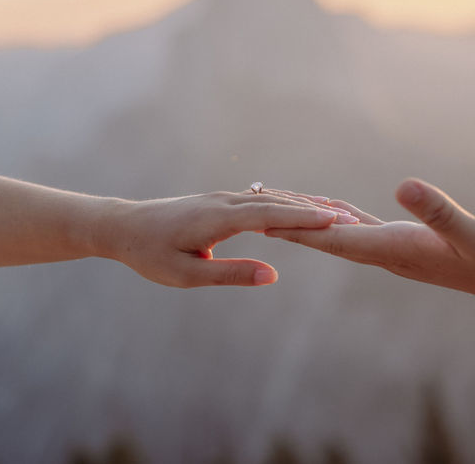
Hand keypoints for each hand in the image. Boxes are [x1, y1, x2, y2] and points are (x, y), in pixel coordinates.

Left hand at [93, 188, 355, 287]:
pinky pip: (259, 201)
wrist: (123, 227)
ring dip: (303, 205)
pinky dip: (285, 204)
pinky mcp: (219, 202)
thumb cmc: (152, 255)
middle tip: (351, 216)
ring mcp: (222, 199)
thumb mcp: (188, 274)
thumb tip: (273, 275)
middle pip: (278, 203)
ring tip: (335, 214)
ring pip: (270, 199)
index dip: (305, 218)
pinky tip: (300, 209)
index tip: (336, 221)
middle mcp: (224, 202)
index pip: (271, 215)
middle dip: (314, 210)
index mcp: (218, 219)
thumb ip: (231, 274)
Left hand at [267, 178, 474, 331]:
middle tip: (251, 206)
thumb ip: (440, 212)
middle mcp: (391, 252)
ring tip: (276, 205)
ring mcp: (399, 249)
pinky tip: (330, 211)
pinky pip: (364, 228)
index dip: (299, 228)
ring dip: (309, 220)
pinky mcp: (411, 242)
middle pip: (328, 238)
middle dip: (290, 224)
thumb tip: (404, 188)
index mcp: (398, 249)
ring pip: (341, 232)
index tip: (261, 219)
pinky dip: (340, 216)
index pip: (337, 239)